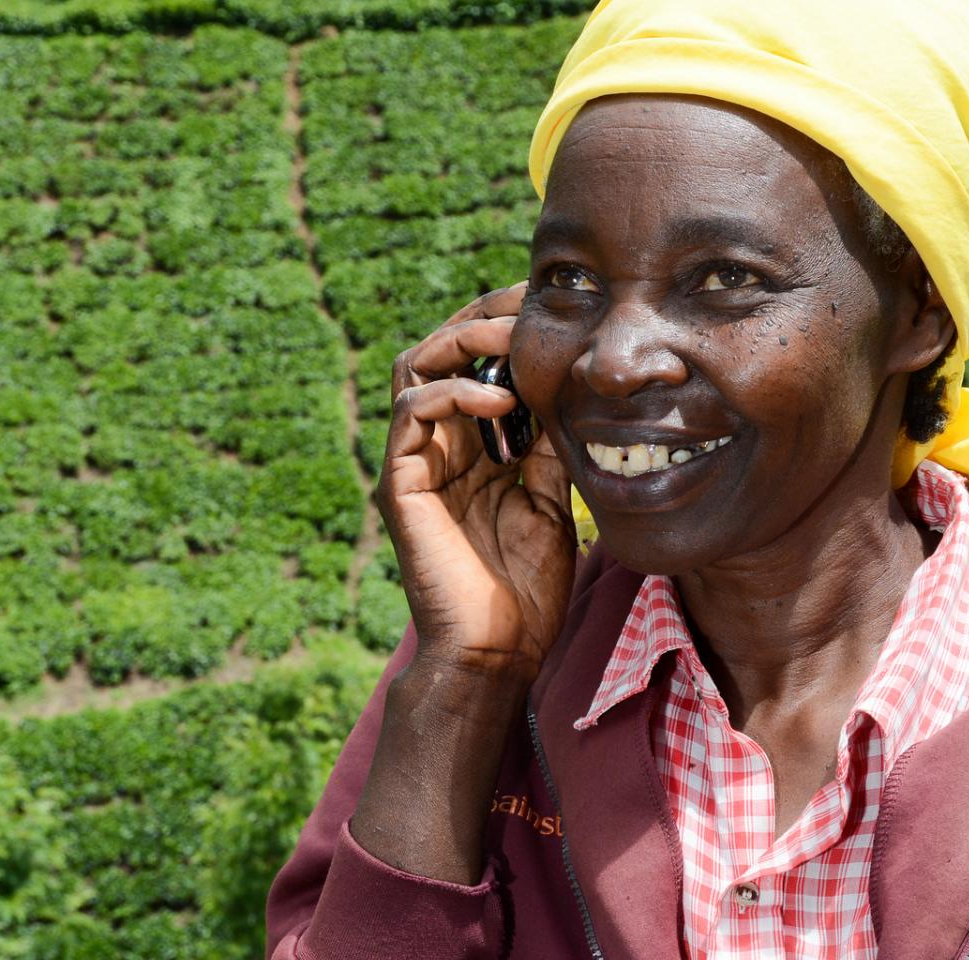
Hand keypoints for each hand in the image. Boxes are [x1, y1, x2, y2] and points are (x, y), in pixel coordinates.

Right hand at [375, 281, 576, 685]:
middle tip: (530, 302)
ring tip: (512, 337)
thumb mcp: (549, 497)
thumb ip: (547, 443)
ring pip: (415, 367)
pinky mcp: (401, 483)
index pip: (475, 362)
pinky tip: (501, 399)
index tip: (554, 308)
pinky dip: (453, 392)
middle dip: (483, 316)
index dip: (505, 327)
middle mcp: (436, 446)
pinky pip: (411, 413)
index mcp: (469, 447)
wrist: (499, 652)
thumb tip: (567, 387)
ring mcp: (414, 462)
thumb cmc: (525, 587)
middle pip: (439, 350)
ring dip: (463, 339)